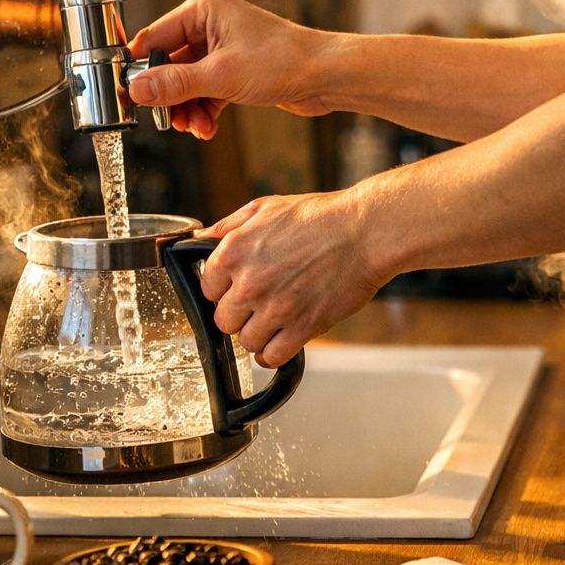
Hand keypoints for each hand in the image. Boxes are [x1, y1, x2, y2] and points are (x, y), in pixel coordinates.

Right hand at [127, 0, 331, 139]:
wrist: (325, 76)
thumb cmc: (283, 61)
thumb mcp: (221, 76)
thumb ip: (175, 84)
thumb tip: (137, 89)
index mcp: (203, 9)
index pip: (154, 38)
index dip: (139, 68)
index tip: (128, 95)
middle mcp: (210, 24)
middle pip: (169, 64)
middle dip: (169, 96)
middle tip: (167, 121)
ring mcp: (223, 48)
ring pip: (187, 82)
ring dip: (187, 108)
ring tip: (194, 128)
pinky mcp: (234, 69)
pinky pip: (206, 91)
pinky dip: (204, 110)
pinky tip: (207, 128)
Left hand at [195, 190, 391, 366]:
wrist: (365, 232)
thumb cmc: (320, 217)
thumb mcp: (266, 207)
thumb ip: (228, 226)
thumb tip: (199, 239)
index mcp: (234, 252)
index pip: (207, 289)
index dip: (224, 289)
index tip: (239, 288)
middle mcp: (250, 283)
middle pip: (223, 320)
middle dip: (239, 314)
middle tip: (259, 304)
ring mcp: (275, 308)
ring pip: (246, 342)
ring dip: (258, 334)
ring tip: (274, 320)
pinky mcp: (302, 328)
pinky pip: (271, 357)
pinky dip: (273, 353)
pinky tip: (282, 340)